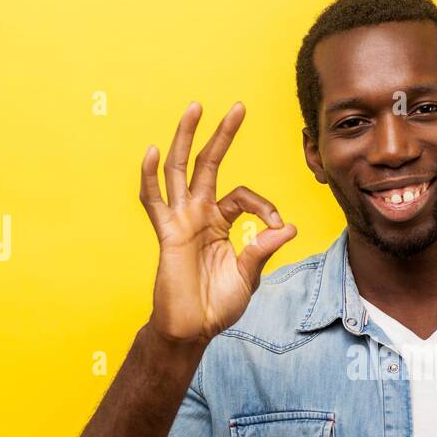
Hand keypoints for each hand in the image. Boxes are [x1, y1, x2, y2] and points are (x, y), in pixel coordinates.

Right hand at [139, 101, 297, 345]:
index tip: (276, 227)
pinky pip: (153, 201)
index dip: (264, 206)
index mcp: (220, 222)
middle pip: (209, 165)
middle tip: (238, 107)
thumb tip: (287, 227)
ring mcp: (181, 221)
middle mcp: (199, 215)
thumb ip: (263, 250)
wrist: (193, 329)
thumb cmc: (218, 305)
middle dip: (222, 135)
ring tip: (195, 108)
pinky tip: (151, 152)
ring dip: (187, 138)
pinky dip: (150, 176)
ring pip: (180, 170)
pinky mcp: (167, 234)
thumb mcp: (248, 275)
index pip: (243, 195)